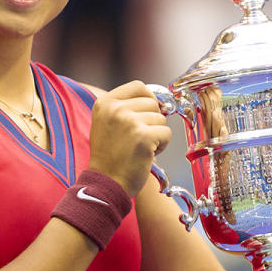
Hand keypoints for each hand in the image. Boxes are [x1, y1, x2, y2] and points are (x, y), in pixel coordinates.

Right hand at [88, 81, 171, 196]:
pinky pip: (166, 133)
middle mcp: (115, 109)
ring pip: (161, 119)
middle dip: (152, 121)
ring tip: (140, 147)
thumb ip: (126, 108)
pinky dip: (162, 145)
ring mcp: (129, 122)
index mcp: (104, 103)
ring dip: (156, 134)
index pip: (138, 86)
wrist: (106, 183)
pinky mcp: (143, 136)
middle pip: (152, 103)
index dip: (148, 98)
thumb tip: (160, 101)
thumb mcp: (107, 123)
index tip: (147, 113)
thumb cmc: (110, 157)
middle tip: (139, 138)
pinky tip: (147, 154)